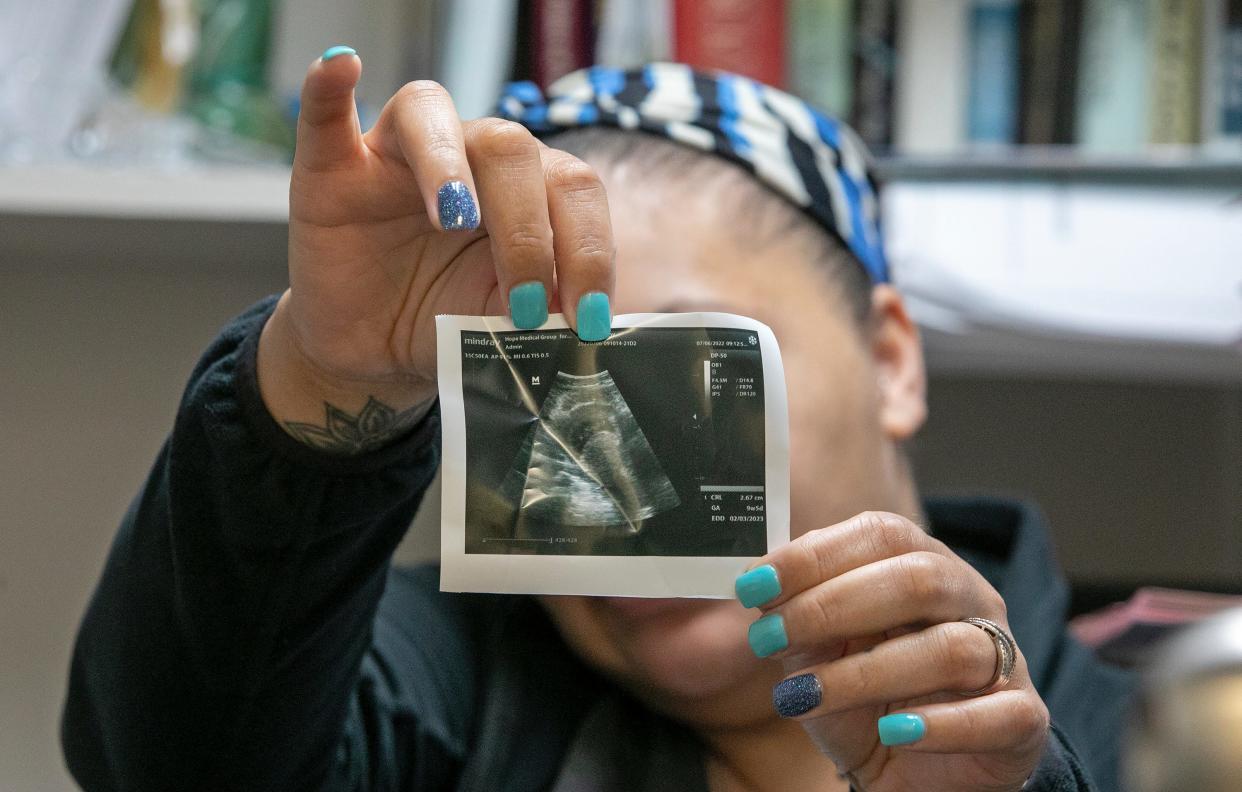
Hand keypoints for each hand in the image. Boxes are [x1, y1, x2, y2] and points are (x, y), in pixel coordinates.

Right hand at [259, 48, 614, 450]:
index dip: (589, 250)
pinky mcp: (332, 168)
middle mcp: (472, 155)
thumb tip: (576, 321)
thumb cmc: (449, 320)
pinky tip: (341, 66)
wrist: (375, 350)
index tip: (587, 318)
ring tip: (453, 221)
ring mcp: (398, 153)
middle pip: (512, 149)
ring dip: (449, 167)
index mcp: (529, 186)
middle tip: (526, 306)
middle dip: (529, 233)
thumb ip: (539, 312)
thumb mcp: (503, 324)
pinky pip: (326, 114)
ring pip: (433, 115)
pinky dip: (329, 86)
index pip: (572, 189)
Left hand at [737, 512, 1047, 791]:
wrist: (917, 775)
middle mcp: (971, 600)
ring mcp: (1005, 658)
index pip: (880, 534)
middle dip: (831, 606)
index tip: (752, 585)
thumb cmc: (867, 700)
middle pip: (918, 579)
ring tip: (802, 696)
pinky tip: (893, 733)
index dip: (814, 556)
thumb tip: (758, 588)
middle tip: (767, 637)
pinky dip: (941, 724)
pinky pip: (997, 714)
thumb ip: (797, 621)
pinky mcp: (1023, 720)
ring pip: (950, 648)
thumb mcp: (820, 656)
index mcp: (925, 565)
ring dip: (865, 673)